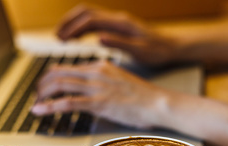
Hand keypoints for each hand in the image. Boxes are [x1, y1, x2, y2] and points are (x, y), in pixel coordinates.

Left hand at [31, 60, 167, 128]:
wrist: (158, 103)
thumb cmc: (143, 97)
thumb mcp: (120, 81)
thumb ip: (103, 82)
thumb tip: (90, 91)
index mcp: (100, 66)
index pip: (68, 67)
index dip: (51, 77)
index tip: (46, 86)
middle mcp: (95, 73)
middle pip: (58, 73)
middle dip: (42, 85)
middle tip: (36, 95)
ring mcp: (96, 87)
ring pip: (59, 85)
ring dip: (42, 95)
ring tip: (35, 104)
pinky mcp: (98, 103)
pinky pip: (68, 103)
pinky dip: (50, 107)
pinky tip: (40, 111)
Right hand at [55, 4, 177, 65]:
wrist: (171, 47)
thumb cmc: (158, 51)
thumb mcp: (140, 51)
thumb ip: (119, 44)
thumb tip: (99, 38)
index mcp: (120, 23)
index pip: (90, 20)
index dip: (73, 28)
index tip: (62, 40)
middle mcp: (117, 19)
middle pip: (85, 12)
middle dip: (68, 22)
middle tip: (56, 36)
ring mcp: (116, 22)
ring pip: (88, 16)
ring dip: (73, 24)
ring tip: (61, 38)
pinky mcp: (117, 27)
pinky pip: (94, 23)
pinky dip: (82, 28)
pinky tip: (77, 39)